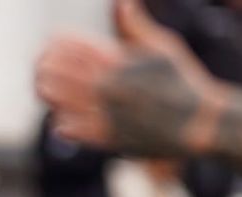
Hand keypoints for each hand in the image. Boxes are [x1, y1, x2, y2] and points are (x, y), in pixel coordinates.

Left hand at [35, 0, 220, 156]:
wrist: (199, 124)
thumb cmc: (182, 81)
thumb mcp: (162, 46)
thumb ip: (133, 25)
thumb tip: (120, 1)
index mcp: (117, 60)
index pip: (69, 47)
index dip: (55, 45)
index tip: (52, 45)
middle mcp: (107, 86)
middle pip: (55, 72)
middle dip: (44, 67)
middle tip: (42, 67)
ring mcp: (103, 112)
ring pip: (55, 100)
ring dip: (47, 92)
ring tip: (46, 89)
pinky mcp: (104, 138)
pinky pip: (66, 127)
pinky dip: (60, 119)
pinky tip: (61, 114)